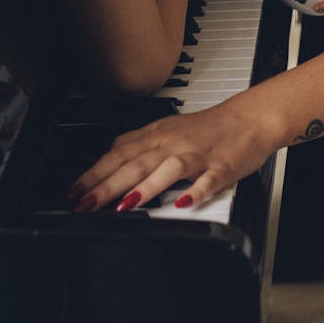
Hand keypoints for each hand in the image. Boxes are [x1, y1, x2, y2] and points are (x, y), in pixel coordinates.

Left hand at [69, 98, 277, 213]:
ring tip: (125, 204)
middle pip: (137, 162)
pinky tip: (184, 203)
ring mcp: (197, 155)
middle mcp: (173, 143)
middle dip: (108, 184)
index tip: (75, 190)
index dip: (96, 172)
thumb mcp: (168, 128)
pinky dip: (195, 191)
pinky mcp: (221, 166)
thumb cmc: (208, 128)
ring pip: (168, 169)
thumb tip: (110, 154)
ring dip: (146, 186)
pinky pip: (207, 180)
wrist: (248, 118)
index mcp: (159, 135)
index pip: (120, 153)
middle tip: (85, 203)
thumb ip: (140, 142)